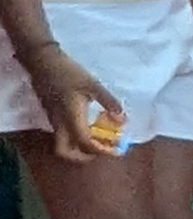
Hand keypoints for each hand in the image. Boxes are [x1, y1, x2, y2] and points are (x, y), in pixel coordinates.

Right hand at [19, 46, 113, 160]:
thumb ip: (108, 102)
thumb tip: (123, 119)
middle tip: (102, 151)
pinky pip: (62, 134)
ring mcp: (53, 119)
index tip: (117, 150)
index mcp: (71, 118)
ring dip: (79, 148)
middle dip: (84, 157)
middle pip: (66, 152)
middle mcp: (60, 123)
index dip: (102, 150)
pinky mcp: (51, 114)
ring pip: (63, 143)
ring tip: (99, 139)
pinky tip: (89, 126)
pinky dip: (75, 137)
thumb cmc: (67, 72)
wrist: (42, 61)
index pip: (86, 144)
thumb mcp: (92, 85)